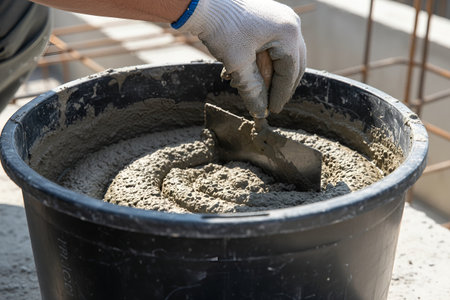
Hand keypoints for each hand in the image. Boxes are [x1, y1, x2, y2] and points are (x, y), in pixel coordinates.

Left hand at [174, 0, 305, 117]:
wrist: (202, 3)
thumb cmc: (221, 28)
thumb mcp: (238, 65)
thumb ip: (252, 91)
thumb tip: (260, 112)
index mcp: (288, 33)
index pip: (290, 72)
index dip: (281, 94)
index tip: (273, 110)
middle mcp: (290, 24)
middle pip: (292, 64)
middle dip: (278, 86)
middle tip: (270, 105)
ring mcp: (280, 19)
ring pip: (280, 56)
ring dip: (266, 75)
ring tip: (249, 88)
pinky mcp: (268, 18)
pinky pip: (272, 46)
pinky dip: (260, 62)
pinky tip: (242, 73)